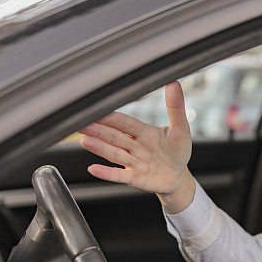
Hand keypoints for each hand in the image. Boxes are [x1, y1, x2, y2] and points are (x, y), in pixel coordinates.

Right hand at [79, 82, 192, 201]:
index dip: (111, 117)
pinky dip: (106, 173)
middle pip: (113, 136)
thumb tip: (174, 83)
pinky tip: (93, 168)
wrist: (178, 176)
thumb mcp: (181, 129)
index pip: (124, 123)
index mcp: (143, 132)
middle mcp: (134, 146)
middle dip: (97, 130)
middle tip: (80, 123)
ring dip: (99, 148)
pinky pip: (119, 175)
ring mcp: (133, 162)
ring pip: (114, 154)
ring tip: (84, 141)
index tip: (95, 110)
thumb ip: (176, 108)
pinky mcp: (135, 178)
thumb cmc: (177, 151)